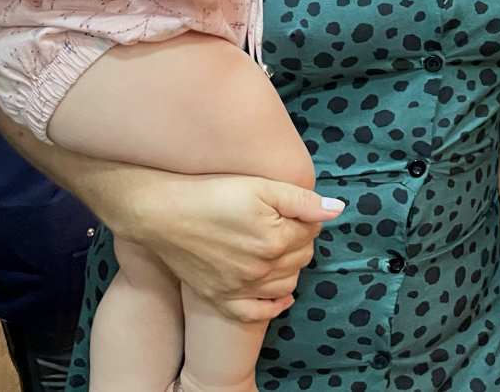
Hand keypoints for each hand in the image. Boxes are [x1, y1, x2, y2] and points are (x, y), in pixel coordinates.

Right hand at [126, 173, 344, 323]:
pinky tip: (280, 296)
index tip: (292, 209)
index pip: (310, 234)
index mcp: (275, 240)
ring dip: (290, 269)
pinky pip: (256, 313)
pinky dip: (272, 306)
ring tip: (279, 250)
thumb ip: (302, 201)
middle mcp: (261, 269)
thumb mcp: (261, 187)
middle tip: (285, 226)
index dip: (306, 219)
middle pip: (300, 259)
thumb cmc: (212, 192)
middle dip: (300, 242)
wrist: (162, 213)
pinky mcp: (220, 298)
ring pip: (285, 285)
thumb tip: (337, 211)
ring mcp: (240, 287)